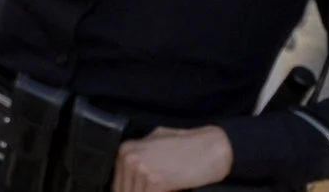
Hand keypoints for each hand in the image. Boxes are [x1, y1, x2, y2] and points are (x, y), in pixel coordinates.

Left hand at [113, 127, 231, 191]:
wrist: (211, 148)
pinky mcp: (157, 182)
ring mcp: (142, 170)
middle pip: (125, 190)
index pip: (118, 183)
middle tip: (150, 190)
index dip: (127, 191)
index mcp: (126, 150)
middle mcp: (129, 159)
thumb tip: (131, 178)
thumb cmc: (186, 145)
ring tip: (160, 190)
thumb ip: (139, 156)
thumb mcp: (154, 142)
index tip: (138, 191)